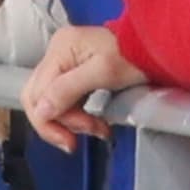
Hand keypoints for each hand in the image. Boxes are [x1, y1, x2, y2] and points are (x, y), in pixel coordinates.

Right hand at [20, 26, 146, 153]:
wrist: (153, 48)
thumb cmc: (133, 55)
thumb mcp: (102, 73)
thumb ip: (68, 90)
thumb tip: (41, 111)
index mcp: (60, 49)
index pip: (37, 94)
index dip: (49, 122)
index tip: (69, 141)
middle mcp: (56, 52)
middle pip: (38, 98)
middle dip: (60, 123)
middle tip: (81, 137)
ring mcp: (64, 61)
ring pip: (51, 101)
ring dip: (72, 121)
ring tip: (97, 128)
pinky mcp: (73, 70)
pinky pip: (64, 98)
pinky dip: (77, 114)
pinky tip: (94, 122)